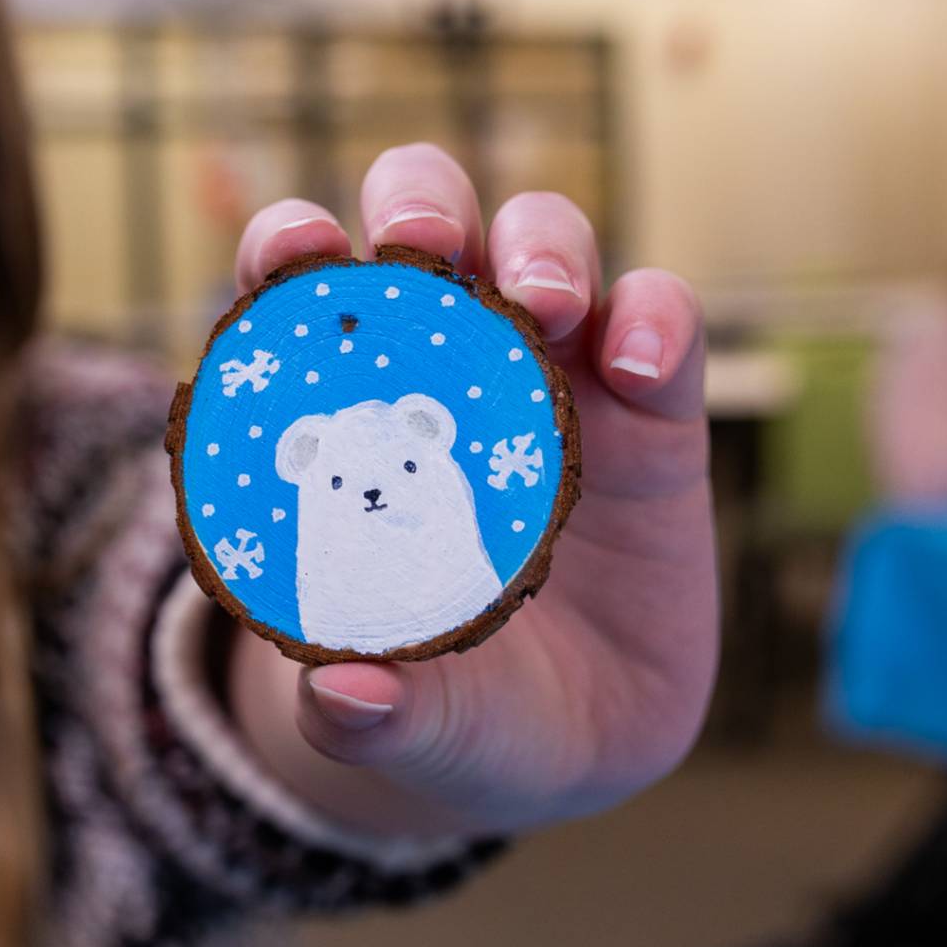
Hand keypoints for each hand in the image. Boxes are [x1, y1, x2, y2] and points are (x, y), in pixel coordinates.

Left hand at [225, 144, 716, 834]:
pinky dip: (653, 316)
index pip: (301, 291)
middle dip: (417, 203)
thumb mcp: (417, 720)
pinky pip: (660, 317)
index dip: (286, 251)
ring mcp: (555, 371)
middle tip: (418, 247)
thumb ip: (375, 709)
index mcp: (349, 409)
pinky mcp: (656, 405)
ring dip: (538, 245)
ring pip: (544, 240)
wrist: (570, 743)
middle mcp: (447, 363)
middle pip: (424, 218)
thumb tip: (336, 693)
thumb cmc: (455, 705)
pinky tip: (641, 365)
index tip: (289, 258)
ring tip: (542, 305)